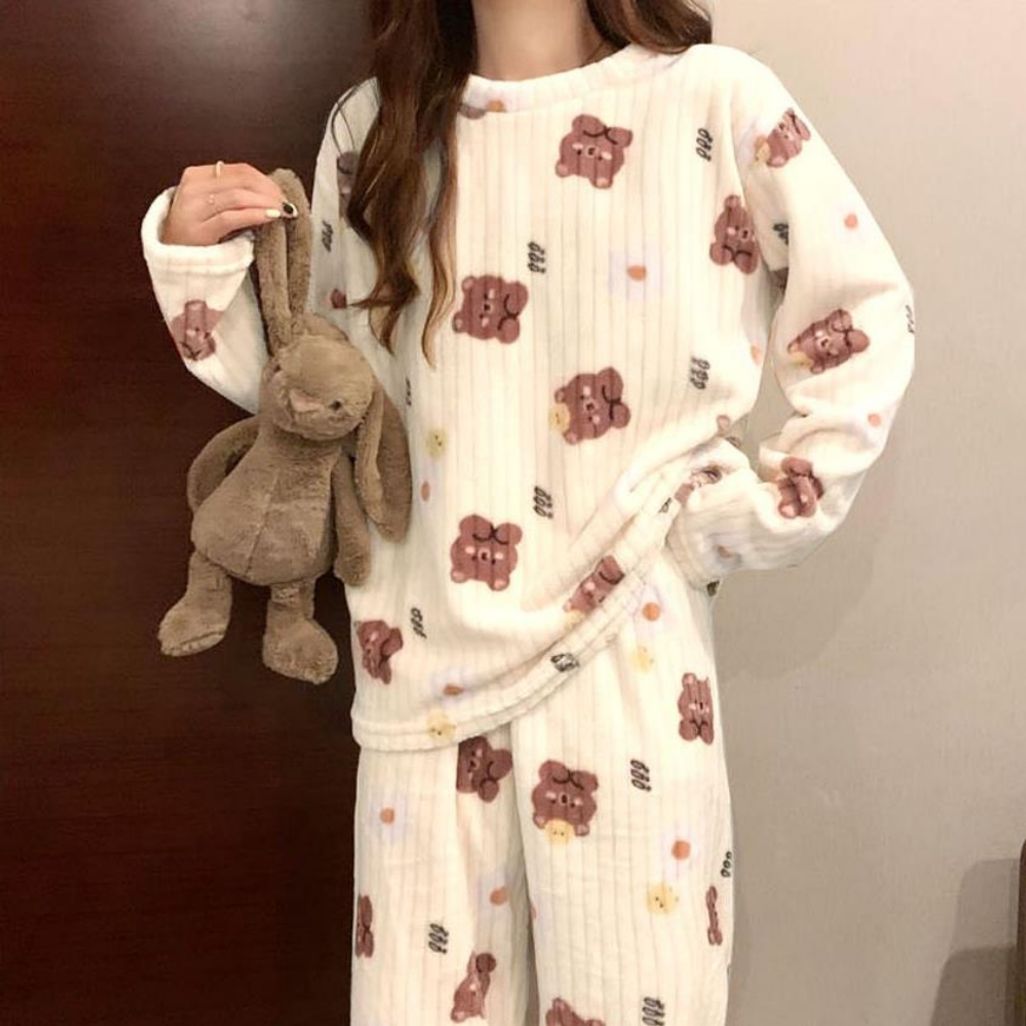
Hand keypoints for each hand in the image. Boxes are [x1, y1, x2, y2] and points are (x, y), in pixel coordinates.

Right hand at [160, 162, 294, 245]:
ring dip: (266, 203)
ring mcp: (193, 208)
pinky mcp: (199, 229)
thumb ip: (232, 194)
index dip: (265, 180)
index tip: (281, 192)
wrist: (173, 259)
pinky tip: (270, 218)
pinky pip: (232, 217)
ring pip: (238, 196)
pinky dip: (255, 215)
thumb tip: (270, 191)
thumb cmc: (195, 233)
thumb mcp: (211, 206)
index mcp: (196, 176)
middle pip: (241, 181)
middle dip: (269, 191)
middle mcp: (193, 188)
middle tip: (286, 203)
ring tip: (282, 211)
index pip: (239, 170)